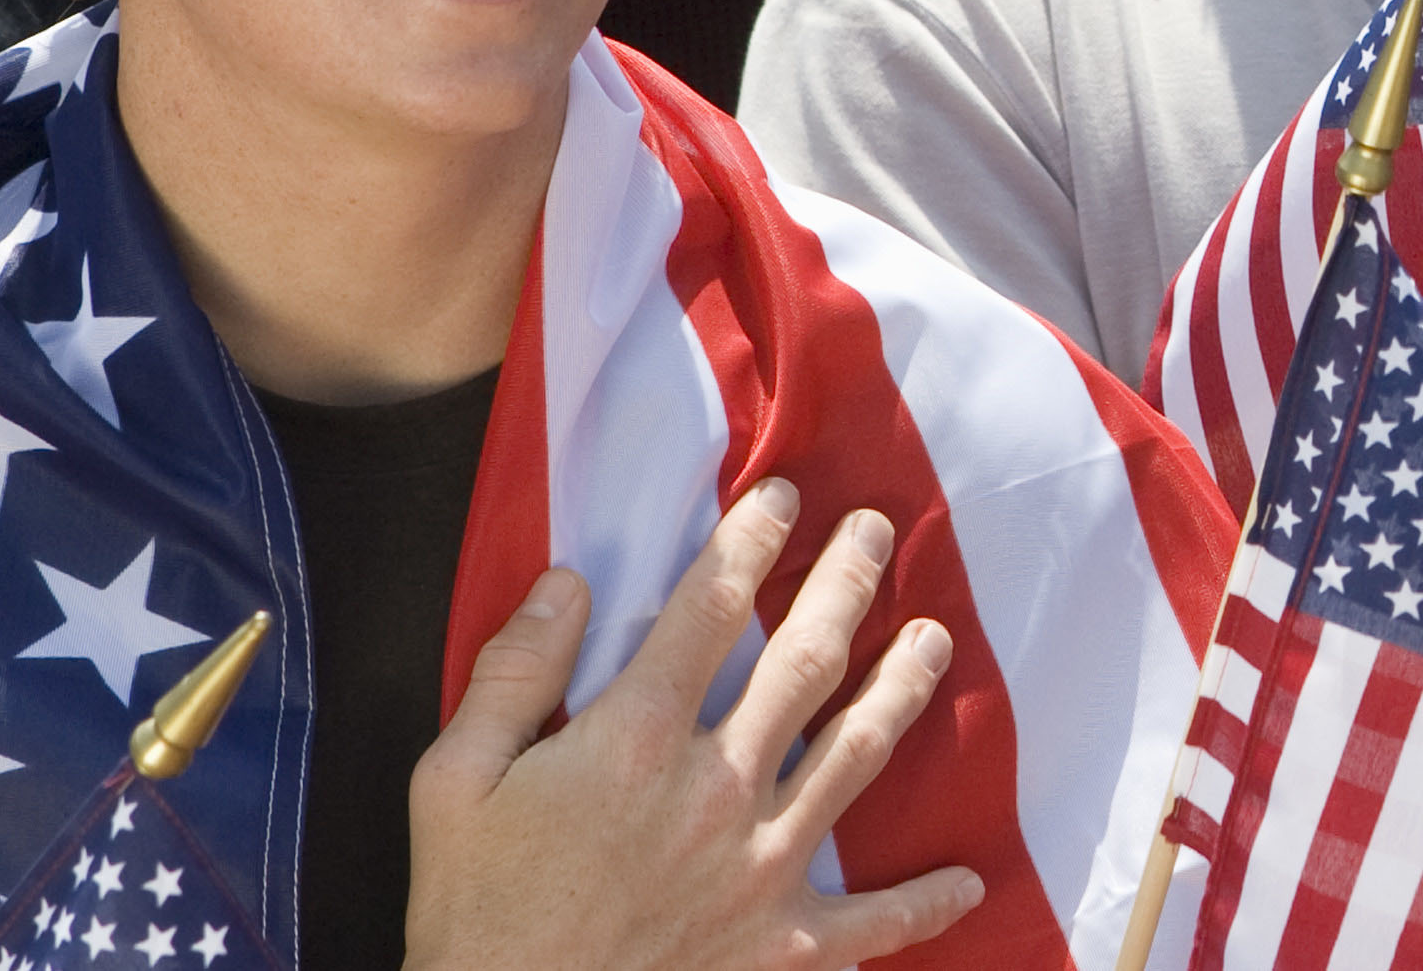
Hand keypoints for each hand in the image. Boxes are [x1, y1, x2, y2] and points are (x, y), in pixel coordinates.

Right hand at [411, 482, 984, 970]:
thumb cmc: (474, 915)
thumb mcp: (454, 781)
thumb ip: (514, 674)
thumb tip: (567, 582)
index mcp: (634, 739)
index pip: (709, 608)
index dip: (750, 541)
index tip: (782, 497)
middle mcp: (716, 788)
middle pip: (805, 662)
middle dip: (845, 585)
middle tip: (877, 534)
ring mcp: (761, 866)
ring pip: (857, 754)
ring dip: (902, 689)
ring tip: (933, 638)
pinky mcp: (781, 945)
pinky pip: (873, 920)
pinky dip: (926, 904)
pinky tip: (967, 880)